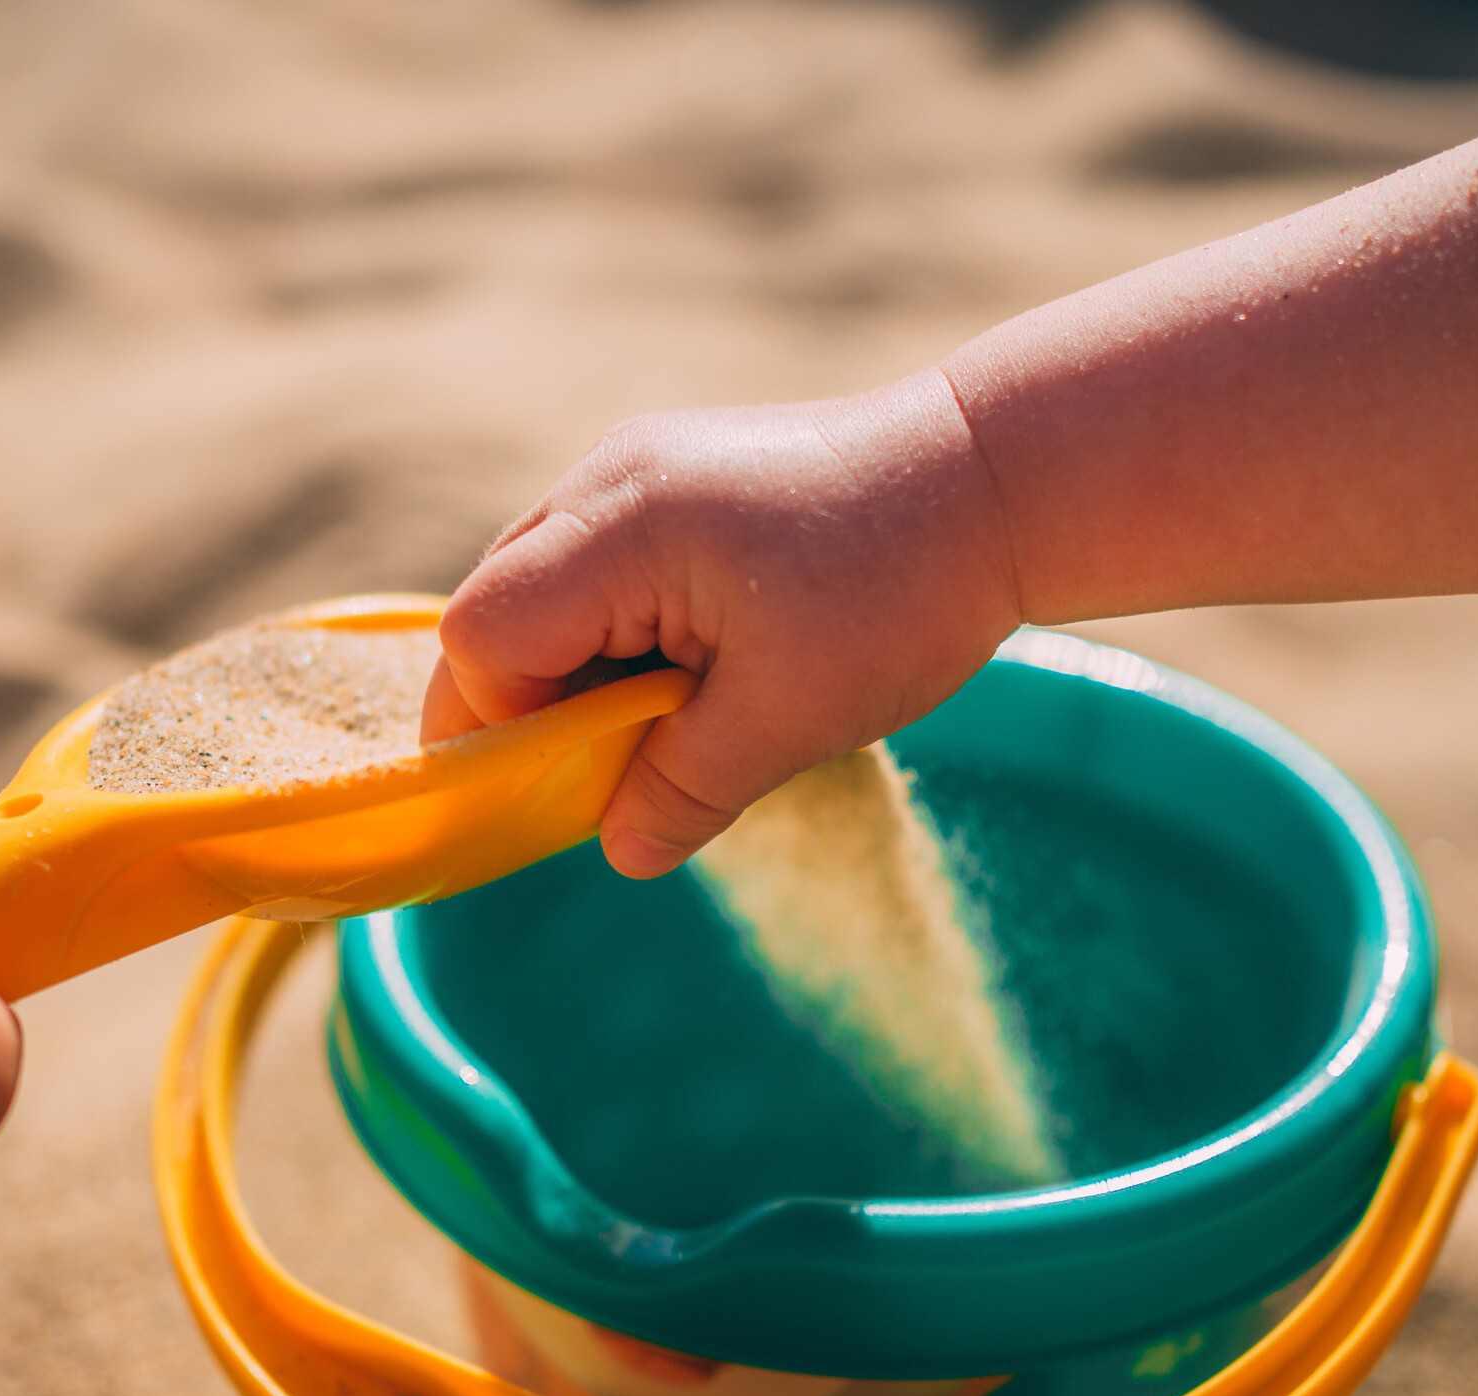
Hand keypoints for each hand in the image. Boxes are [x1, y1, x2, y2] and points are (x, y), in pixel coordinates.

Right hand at [424, 369, 1017, 876]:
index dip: (505, 727)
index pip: (482, 636)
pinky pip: (594, 561)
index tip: (583, 781)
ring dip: (580, 667)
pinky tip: (694, 664)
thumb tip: (619, 849)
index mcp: (624, 526)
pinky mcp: (671, 473)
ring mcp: (637, 464)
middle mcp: (609, 477)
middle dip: (531, 703)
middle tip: (621, 765)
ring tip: (676, 712)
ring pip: (541, 585)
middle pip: (494, 605)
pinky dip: (617, 628)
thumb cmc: (900, 590)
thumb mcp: (790, 718)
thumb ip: (683, 789)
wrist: (996, 478)